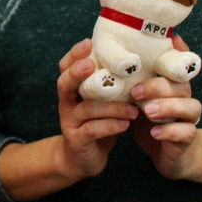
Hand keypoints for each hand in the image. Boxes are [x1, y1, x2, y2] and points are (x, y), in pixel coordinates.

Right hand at [56, 39, 138, 178]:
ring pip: (86, 109)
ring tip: (132, 109)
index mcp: (72, 90)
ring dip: (111, 107)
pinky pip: (92, 130)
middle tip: (91, 64)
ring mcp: (69, 122)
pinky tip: (126, 125)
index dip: (74, 54)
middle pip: (64, 83)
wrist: (82, 159)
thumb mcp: (100, 102)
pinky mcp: (77, 140)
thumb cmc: (97, 123)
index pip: (65, 67)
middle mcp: (66, 103)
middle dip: (77, 72)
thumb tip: (137, 60)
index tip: (88, 42)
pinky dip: (110, 126)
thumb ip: (110, 85)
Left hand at [129, 34, 201, 179]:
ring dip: (168, 107)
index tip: (166, 44)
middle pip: (182, 85)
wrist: (167, 154)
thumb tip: (109, 58)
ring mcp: (189, 119)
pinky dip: (170, 131)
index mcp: (171, 85)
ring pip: (191, 107)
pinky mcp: (188, 139)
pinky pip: (186, 132)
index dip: (176, 54)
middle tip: (136, 92)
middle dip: (158, 86)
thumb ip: (128, 81)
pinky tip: (154, 132)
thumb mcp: (136, 99)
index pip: (177, 66)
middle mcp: (184, 98)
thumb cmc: (149, 120)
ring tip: (148, 111)